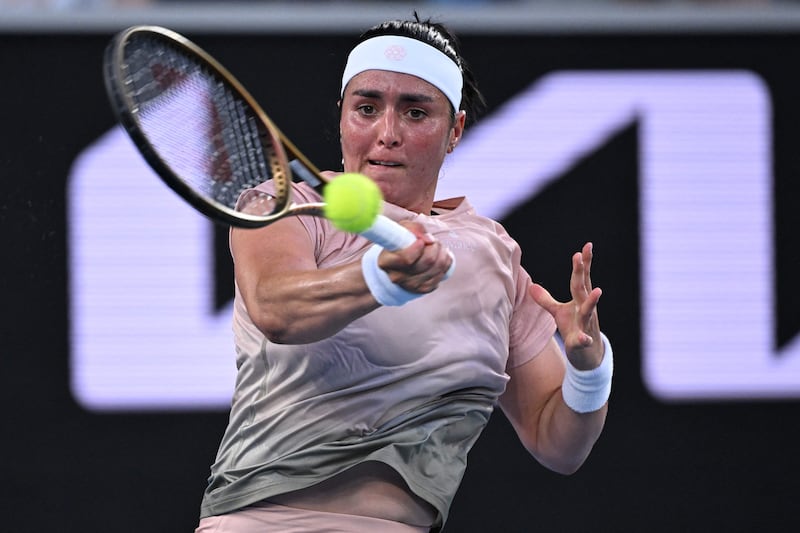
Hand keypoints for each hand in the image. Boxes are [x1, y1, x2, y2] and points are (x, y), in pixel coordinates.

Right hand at [377, 220, 452, 293]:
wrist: (398, 265)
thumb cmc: (399, 244)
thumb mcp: (402, 230)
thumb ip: (414, 229)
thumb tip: (429, 239)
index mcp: (386, 262)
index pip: (407, 258)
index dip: (418, 248)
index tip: (421, 241)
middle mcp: (397, 277)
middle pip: (427, 262)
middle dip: (435, 246)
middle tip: (433, 241)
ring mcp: (411, 285)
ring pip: (437, 268)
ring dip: (442, 253)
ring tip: (437, 247)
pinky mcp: (423, 289)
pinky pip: (442, 275)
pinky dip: (445, 263)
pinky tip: (441, 257)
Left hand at [530, 242, 603, 369]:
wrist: (586, 353)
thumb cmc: (573, 327)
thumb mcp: (558, 312)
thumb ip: (545, 299)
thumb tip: (531, 286)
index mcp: (579, 299)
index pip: (581, 278)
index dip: (583, 263)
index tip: (587, 245)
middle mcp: (585, 308)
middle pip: (582, 288)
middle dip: (581, 272)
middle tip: (579, 256)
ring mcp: (586, 324)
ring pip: (589, 311)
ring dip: (592, 301)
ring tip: (597, 291)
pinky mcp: (582, 341)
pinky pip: (584, 340)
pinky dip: (584, 339)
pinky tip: (584, 338)